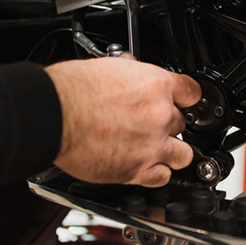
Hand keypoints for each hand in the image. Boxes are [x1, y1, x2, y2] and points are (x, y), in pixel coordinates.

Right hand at [45, 57, 200, 186]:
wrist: (54, 114)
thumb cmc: (72, 90)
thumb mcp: (110, 67)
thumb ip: (132, 74)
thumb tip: (134, 72)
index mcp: (156, 85)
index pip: (192, 93)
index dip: (186, 99)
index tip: (183, 103)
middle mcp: (160, 115)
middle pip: (182, 124)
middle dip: (167, 125)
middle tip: (149, 126)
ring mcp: (151, 145)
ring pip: (183, 155)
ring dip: (170, 152)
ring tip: (155, 150)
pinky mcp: (136, 170)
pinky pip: (162, 177)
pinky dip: (155, 174)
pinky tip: (145, 166)